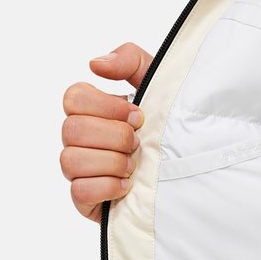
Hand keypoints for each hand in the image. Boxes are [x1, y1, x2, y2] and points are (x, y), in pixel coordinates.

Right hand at [61, 42, 153, 222]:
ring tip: (134, 165)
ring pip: (71, 161)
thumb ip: (129, 60)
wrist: (190, 165)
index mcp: (91, 110)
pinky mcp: (86, 199)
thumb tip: (95, 64)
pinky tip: (127, 185)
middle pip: (71, 130)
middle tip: (139, 143)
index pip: (73, 98)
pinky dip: (107, 187)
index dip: (106, 106)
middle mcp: (79, 139)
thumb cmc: (168, 123)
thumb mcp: (156, 82)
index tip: (137, 115)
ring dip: (112, 162)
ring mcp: (80, 170)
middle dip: (115, 136)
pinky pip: (79, 191)